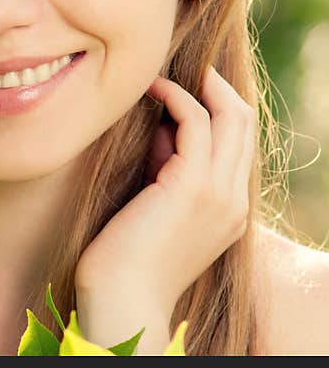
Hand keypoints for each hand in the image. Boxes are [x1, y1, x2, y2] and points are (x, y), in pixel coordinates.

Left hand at [74, 66, 256, 350]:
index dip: (219, 109)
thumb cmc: (125, 256)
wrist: (122, 299)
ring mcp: (218, 193)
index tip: (187, 87)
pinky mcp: (191, 186)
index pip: (239, 144)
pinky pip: (195, 123)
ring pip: (230, 118)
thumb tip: (163, 131)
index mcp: (228, 209)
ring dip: (198, 87)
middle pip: (245, 124)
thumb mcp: (155, 205)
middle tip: (187, 68)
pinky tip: (151, 89)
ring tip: (162, 74)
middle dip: (219, 89)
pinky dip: (176, 98)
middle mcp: (233, 199)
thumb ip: (167, 170)